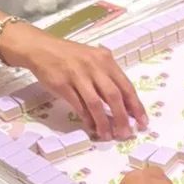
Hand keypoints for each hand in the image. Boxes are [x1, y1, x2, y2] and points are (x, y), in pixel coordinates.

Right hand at [3, 24, 147, 141]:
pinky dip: (86, 118)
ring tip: (108, 135)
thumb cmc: (70, 56)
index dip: (136, 106)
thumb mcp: (93, 60)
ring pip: (96, 103)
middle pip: (113, 96)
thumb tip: (124, 106)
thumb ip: (108, 79)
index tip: (142, 122)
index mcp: (105, 60)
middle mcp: (93, 66)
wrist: (41, 48)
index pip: (126, 86)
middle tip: (126, 134)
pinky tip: (91, 127)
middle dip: (122, 118)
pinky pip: (78, 105)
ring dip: (103, 122)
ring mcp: (77, 75)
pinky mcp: (62, 84)